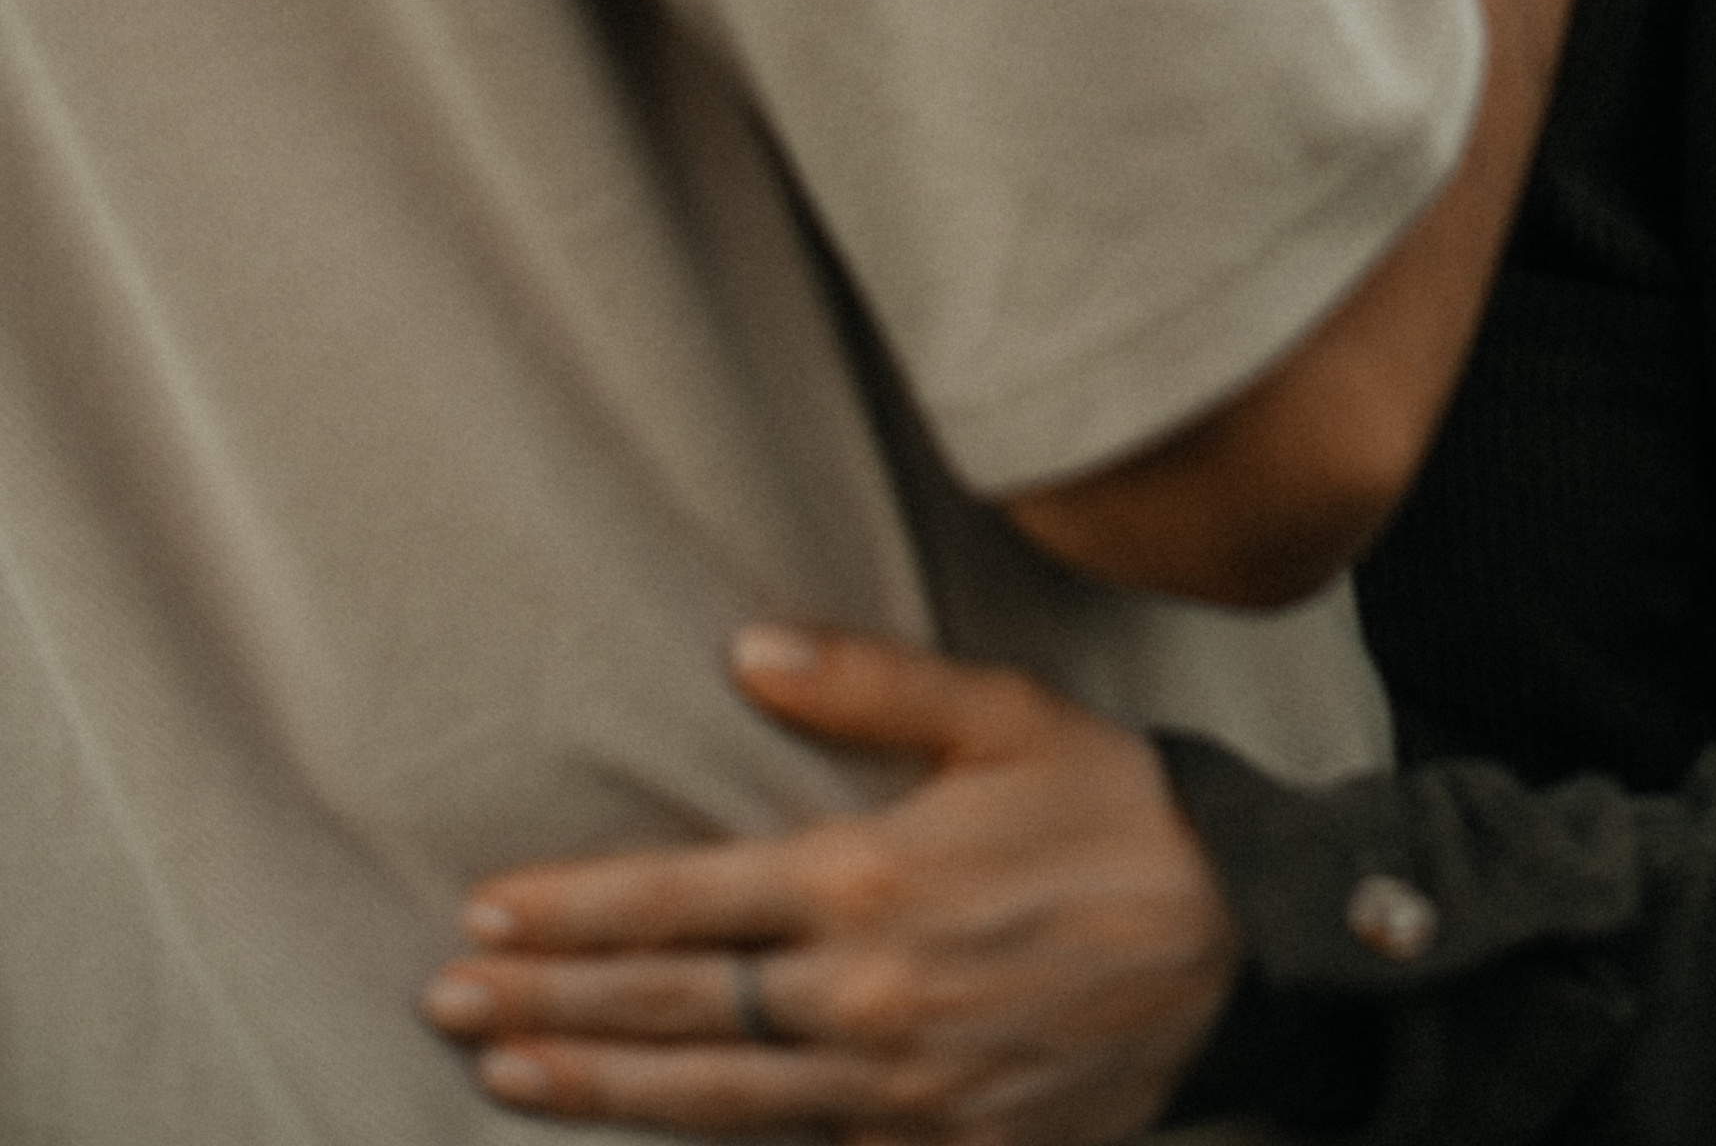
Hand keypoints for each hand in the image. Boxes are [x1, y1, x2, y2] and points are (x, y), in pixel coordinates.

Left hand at [422, 630, 1241, 1142]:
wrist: (1239, 946)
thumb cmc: (1117, 812)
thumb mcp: (1005, 716)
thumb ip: (870, 684)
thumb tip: (747, 649)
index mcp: (869, 880)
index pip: (683, 901)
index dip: (575, 912)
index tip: (485, 914)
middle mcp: (863, 997)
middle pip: (672, 1008)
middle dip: (550, 1005)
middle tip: (445, 1005)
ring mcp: (895, 1092)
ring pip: (712, 1099)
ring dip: (598, 1087)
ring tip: (504, 1075)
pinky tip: (651, 1141)